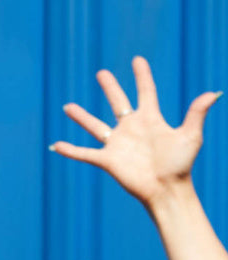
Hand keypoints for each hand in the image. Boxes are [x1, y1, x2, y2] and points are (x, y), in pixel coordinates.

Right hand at [50, 56, 220, 208]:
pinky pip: (85, 153)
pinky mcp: (108, 160)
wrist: (166, 190)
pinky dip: (70, 150)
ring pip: (95, 126)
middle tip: (101, 74)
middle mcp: (131, 129)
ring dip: (81, 116)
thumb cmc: (180, 165)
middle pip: (117, 102)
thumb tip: (213, 94)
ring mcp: (118, 144)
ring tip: (67, 106)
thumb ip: (197, 113)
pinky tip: (56, 145)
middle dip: (110, 87)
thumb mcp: (190, 136)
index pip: (145, 91)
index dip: (142, 76)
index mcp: (150, 119)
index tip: (137, 61)